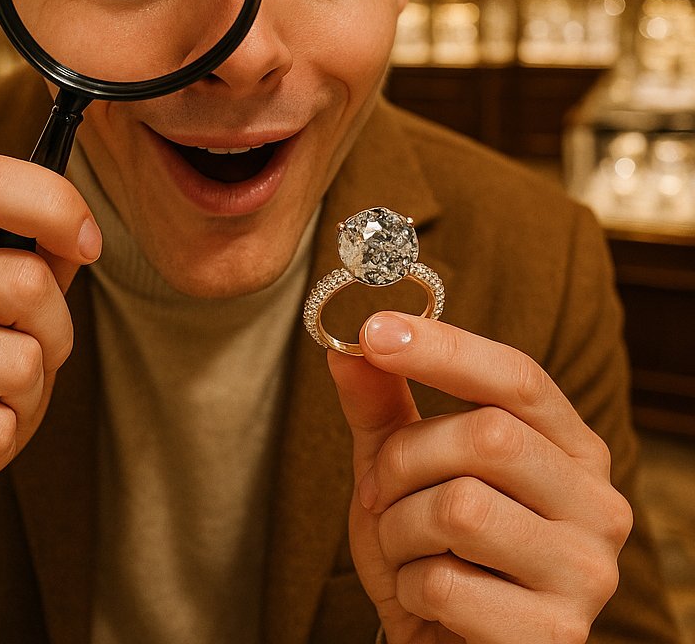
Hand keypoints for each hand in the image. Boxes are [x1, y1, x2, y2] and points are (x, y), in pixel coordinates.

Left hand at [328, 312, 631, 643]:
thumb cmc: (433, 549)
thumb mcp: (399, 467)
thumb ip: (381, 405)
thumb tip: (348, 348)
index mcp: (568, 447)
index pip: (517, 376)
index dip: (444, 348)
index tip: (374, 332)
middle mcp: (597, 502)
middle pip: (487, 435)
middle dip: (403, 460)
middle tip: (377, 492)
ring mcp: (585, 572)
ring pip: (461, 508)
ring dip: (399, 528)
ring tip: (407, 549)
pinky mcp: (556, 634)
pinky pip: (446, 583)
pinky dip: (410, 586)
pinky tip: (428, 599)